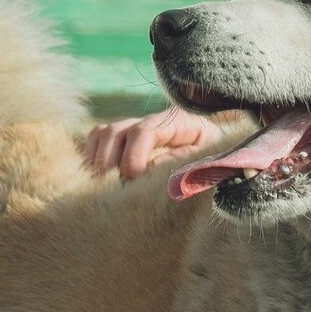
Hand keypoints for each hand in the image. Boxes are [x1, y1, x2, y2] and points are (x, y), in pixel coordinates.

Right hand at [82, 108, 225, 180]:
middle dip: (110, 163)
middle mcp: (150, 121)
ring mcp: (134, 128)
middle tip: (114, 191)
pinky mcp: (123, 141)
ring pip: (101, 134)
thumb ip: (185, 162)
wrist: (220, 156)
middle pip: (115, 131)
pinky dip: (90, 159)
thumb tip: (152, 167)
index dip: (133, 157)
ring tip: (102, 189)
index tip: (132, 181)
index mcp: (177, 121)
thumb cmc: (214, 161)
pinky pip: (95, 141)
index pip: (144, 131)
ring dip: (96, 161)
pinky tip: (96, 183)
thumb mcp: (208, 161)